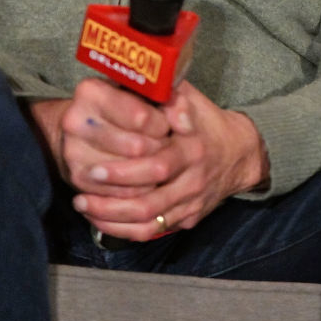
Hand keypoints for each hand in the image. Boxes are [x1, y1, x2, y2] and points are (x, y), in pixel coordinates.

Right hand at [29, 77, 170, 196]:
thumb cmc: (122, 105)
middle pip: (136, 147)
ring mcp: (73, 152)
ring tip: (157, 162)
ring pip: (130, 175)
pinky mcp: (77, 179)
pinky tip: (146, 180)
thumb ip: (170, 100)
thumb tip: (185, 123)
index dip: (162, 124)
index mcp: (91, 91)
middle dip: (158, 150)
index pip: (141, 117)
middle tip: (164, 146)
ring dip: (151, 174)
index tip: (165, 125)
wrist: (84, 128)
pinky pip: (120, 195)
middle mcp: (75, 120)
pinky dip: (139, 191)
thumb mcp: (144, 92)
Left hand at [71, 81, 269, 240]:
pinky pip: (154, 233)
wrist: (238, 153)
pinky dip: (125, 230)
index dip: (124, 172)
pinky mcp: (187, 219)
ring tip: (83, 205)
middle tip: (82, 190)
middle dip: (112, 200)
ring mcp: (191, 204)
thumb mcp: (192, 99)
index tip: (94, 169)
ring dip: (113, 219)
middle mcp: (193, 181)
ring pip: (149, 223)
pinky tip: (101, 220)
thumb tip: (149, 87)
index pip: (157, 166)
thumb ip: (170, 94)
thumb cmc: (205, 121)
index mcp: (192, 149)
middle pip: (150, 202)